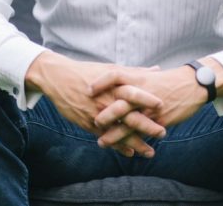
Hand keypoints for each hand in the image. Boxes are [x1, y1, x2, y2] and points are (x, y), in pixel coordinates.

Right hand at [25, 52, 165, 156]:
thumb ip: (135, 72)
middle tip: (163, 133)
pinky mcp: (88, 123)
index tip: (163, 105)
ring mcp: (97, 114)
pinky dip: (118, 146)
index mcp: (113, 85)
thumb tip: (157, 69)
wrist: (59, 78)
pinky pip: (105, 137)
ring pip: (119, 132)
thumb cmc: (87, 72)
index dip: (147, 99)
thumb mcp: (111, 69)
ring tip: (150, 152)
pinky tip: (129, 152)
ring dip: (136, 143)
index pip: (133, 93)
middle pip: (129, 116)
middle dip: (147, 126)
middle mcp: (106, 101)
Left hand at [89, 67, 209, 149]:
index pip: (115, 75)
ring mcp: (150, 109)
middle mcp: (143, 93)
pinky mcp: (159, 121)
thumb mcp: (149, 75)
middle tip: (93, 121)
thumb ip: (132, 77)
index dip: (100, 82)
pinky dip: (132, 143)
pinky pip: (143, 134)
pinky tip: (125, 151)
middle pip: (119, 103)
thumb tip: (116, 78)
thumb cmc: (168, 80)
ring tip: (101, 143)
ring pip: (129, 124)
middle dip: (105, 115)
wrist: (193, 85)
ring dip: (114, 135)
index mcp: (139, 78)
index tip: (88, 90)